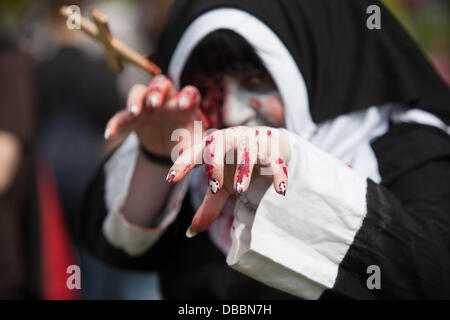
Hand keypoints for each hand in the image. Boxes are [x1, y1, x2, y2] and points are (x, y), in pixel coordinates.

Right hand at [104, 75, 206, 156]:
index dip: (186, 96)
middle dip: (158, 91)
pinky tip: (109, 134)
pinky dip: (115, 123)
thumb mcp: (191, 145)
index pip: (189, 92)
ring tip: (134, 112)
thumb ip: (196, 148)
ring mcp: (148, 105)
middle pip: (162, 83)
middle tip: (155, 104)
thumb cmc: (184, 140)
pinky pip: (121, 115)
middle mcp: (167, 100)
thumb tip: (201, 157)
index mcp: (185, 104)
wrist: (167, 147)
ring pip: (140, 91)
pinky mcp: (133, 116)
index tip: (183, 106)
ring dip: (136, 99)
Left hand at [166, 126, 290, 235]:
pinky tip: (280, 191)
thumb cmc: (237, 166)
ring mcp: (252, 142)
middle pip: (218, 145)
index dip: (182, 164)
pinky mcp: (273, 150)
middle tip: (215, 187)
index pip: (194, 154)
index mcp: (212, 147)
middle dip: (216, 165)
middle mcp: (230, 139)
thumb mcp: (222, 186)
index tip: (170, 179)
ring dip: (243, 170)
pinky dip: (278, 175)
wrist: (269, 145)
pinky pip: (275, 162)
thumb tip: (191, 232)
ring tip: (240, 190)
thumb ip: (208, 205)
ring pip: (247, 153)